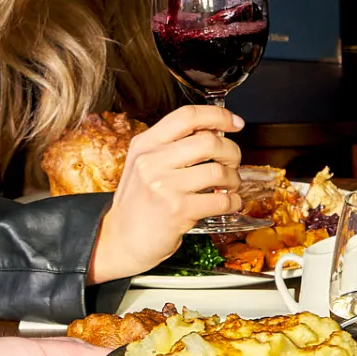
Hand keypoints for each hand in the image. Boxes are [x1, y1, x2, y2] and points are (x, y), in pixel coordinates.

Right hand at [89, 105, 242, 282]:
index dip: (218, 116)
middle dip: (232, 152)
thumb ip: (171, 146)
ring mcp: (164, 186)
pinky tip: (229, 204)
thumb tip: (214, 132)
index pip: (187, 116)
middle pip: (209, 141)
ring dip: (233, 179)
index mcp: (145, 144)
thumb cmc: (138, 202)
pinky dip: (232, 202)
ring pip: (218, 171)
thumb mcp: (144, 164)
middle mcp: (152, 161)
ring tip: (229, 187)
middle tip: (233, 162)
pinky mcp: (177, 210)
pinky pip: (220, 201)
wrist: (121, 240)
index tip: (235, 122)